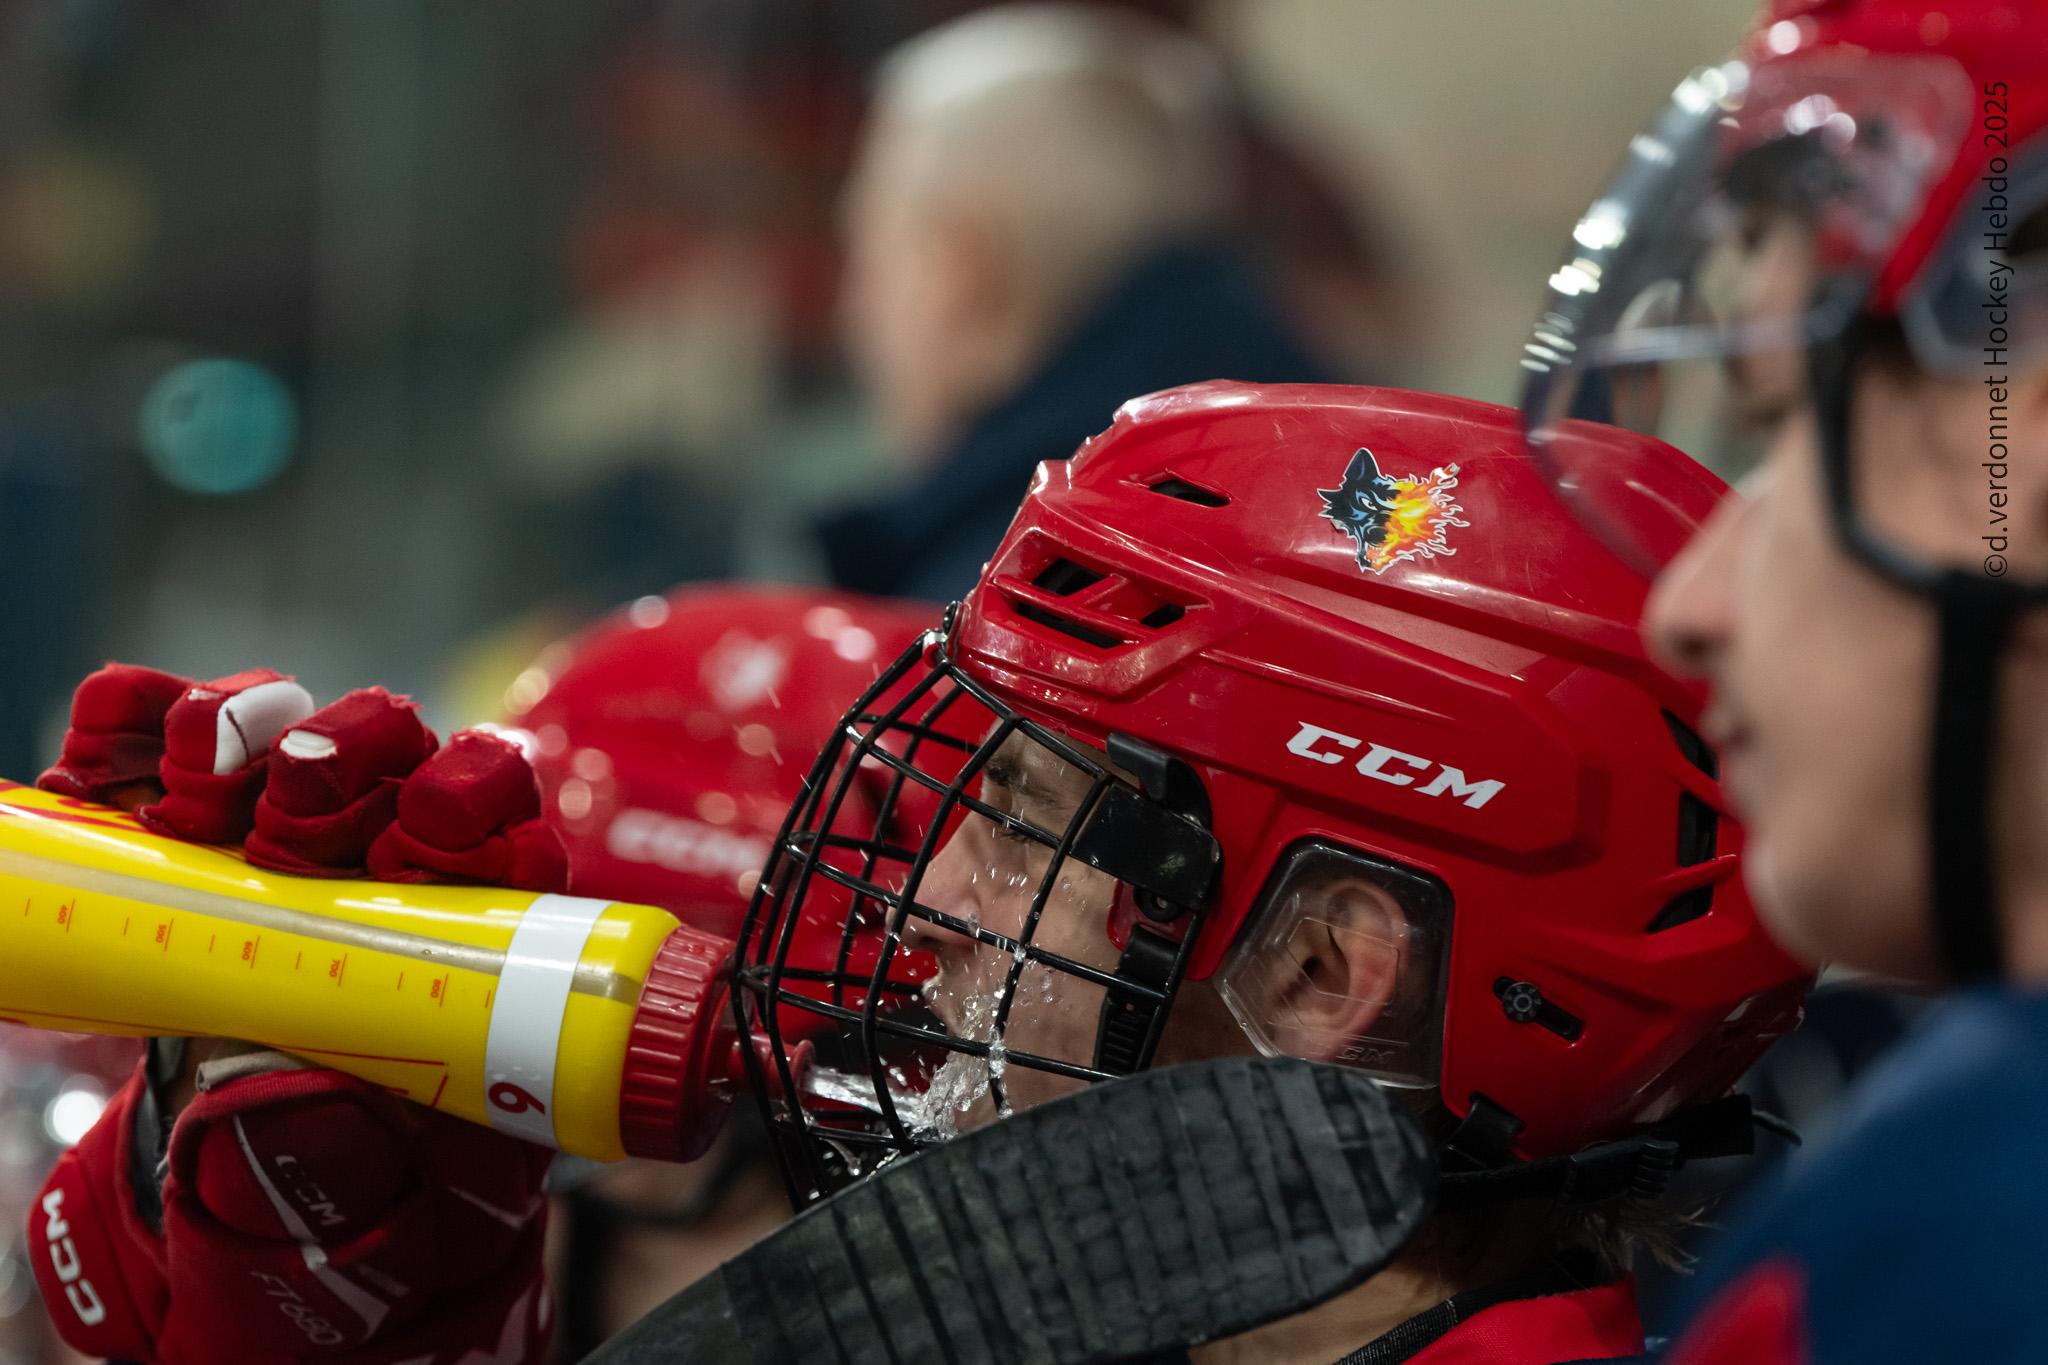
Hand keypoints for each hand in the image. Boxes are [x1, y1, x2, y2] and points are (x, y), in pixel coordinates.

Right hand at [28, 662, 569, 1362]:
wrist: (266, 1108)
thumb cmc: (365, 1117)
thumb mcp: (390, 1151)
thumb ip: (367, 1141)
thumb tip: (317, 1110)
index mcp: (472, 881)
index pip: (498, 805)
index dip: (469, 799)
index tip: (422, 832)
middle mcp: (387, 813)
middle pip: (390, 737)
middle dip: (344, 755)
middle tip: (294, 807)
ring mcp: (287, 793)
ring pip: (282, 717)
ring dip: (238, 731)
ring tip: (192, 792)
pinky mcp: (187, 788)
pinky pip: (157, 724)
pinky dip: (129, 722)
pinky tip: (97, 757)